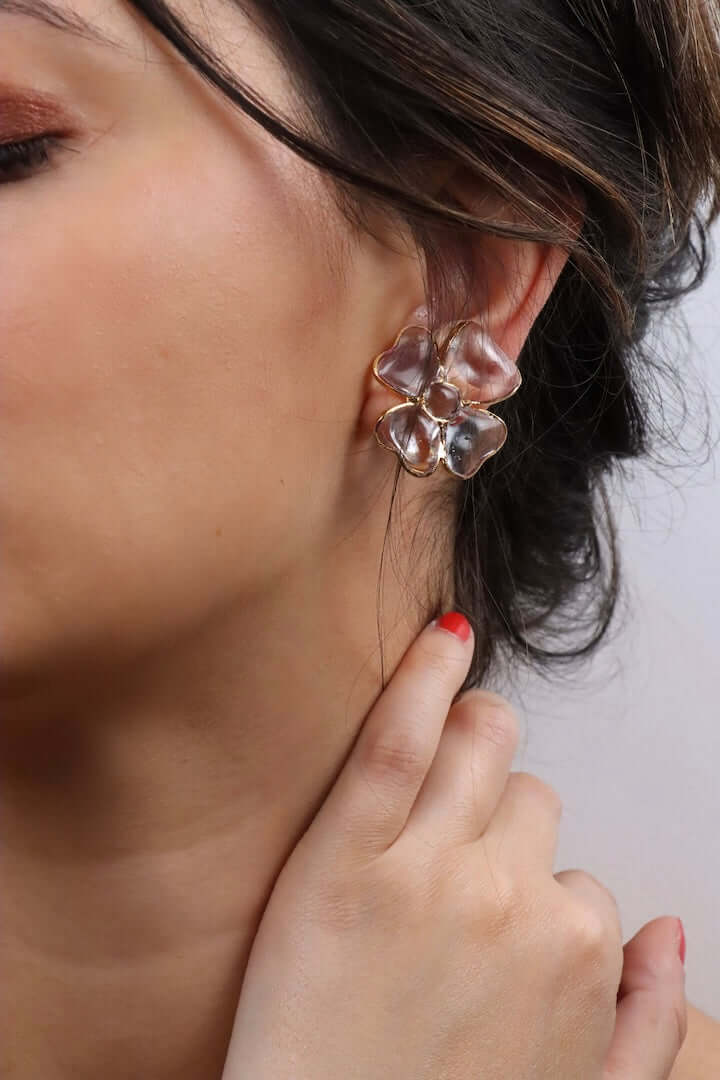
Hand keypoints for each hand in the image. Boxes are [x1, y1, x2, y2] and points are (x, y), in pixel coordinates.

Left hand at [220, 614, 686, 1078]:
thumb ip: (649, 1020)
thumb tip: (670, 930)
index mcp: (576, 949)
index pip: (572, 865)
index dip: (525, 884)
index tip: (484, 904)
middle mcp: (515, 898)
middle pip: (528, 795)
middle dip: (498, 814)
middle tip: (448, 848)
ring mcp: (430, 870)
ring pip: (482, 747)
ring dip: (469, 745)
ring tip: (432, 770)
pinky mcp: (343, 859)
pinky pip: (401, 737)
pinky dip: (425, 674)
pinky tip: (440, 636)